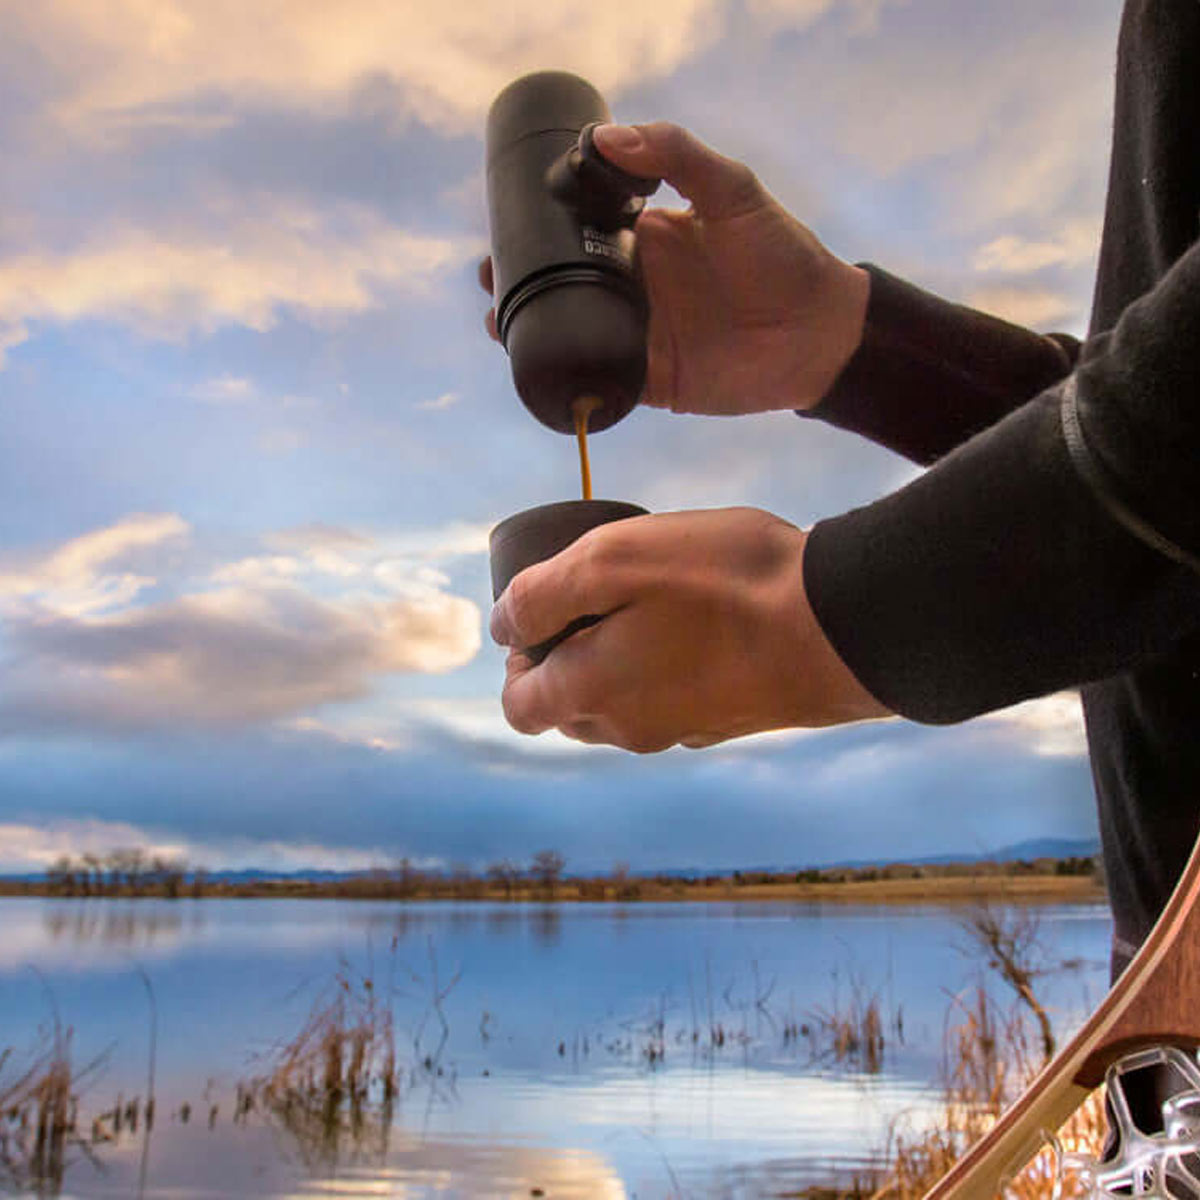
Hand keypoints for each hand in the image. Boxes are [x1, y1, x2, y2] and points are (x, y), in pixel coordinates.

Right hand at [479, 122, 868, 415]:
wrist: (819, 332)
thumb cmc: (782, 255)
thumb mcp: (733, 190)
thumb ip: (676, 156)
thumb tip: (605, 137)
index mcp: (647, 237)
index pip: (582, 227)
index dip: (543, 226)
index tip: (507, 221)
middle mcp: (635, 285)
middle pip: (565, 281)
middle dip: (523, 279)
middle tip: (492, 276)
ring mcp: (639, 333)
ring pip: (572, 331)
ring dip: (532, 327)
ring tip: (499, 319)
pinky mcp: (649, 379)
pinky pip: (599, 379)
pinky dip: (568, 377)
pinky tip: (538, 368)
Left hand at [489, 508, 889, 751]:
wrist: (839, 624)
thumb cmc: (723, 583)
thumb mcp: (612, 560)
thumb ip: (540, 596)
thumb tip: (501, 626)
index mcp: (591, 695)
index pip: (519, 708)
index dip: (515, 663)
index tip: (545, 615)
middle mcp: (630, 729)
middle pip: (568, 711)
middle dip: (563, 662)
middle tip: (594, 600)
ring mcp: (682, 731)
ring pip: (620, 710)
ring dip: (614, 666)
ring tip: (647, 605)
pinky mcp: (727, 722)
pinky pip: (670, 704)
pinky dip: (663, 672)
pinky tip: (696, 624)